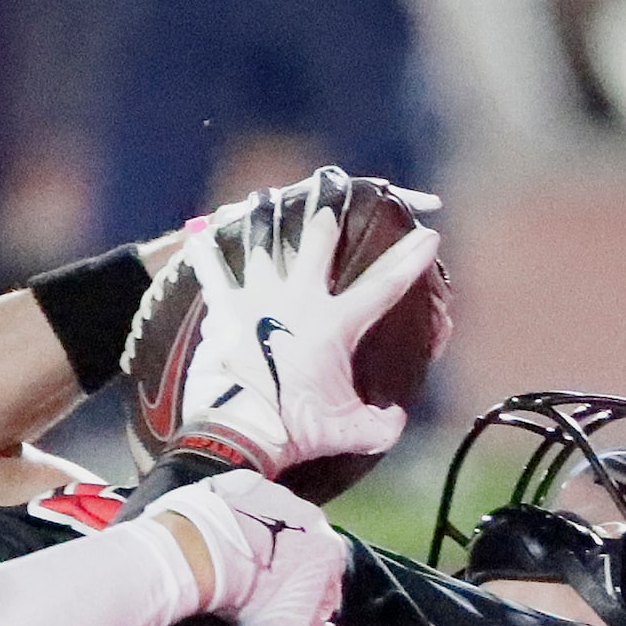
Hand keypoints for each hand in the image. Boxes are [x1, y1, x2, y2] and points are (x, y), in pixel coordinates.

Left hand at [143, 470, 345, 625]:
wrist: (205, 554)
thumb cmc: (253, 597)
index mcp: (330, 550)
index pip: (329, 581)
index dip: (309, 598)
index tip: (287, 607)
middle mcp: (312, 516)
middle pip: (304, 545)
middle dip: (289, 563)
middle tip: (260, 582)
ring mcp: (278, 493)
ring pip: (277, 521)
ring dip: (265, 537)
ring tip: (239, 557)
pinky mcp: (244, 482)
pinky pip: (246, 502)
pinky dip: (239, 516)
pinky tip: (224, 534)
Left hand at [181, 168, 440, 475]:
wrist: (238, 432)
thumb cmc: (295, 430)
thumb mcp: (350, 432)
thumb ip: (382, 424)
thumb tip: (395, 417)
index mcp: (334, 324)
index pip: (383, 285)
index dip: (410, 260)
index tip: (427, 236)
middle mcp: (297, 300)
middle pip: (317, 243)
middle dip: (326, 216)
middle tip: (330, 193)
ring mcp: (257, 300)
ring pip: (263, 247)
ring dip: (265, 221)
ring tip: (264, 198)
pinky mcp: (224, 311)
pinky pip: (213, 275)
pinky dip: (207, 255)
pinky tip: (198, 234)